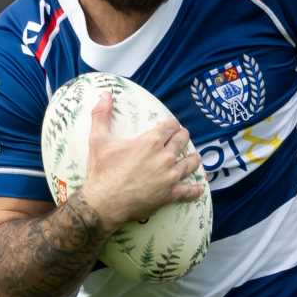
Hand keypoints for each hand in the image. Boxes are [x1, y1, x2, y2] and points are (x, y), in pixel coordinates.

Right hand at [73, 94, 203, 229]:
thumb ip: (101, 115)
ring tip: (192, 158)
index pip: (170, 126)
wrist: (103, 203)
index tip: (170, 127)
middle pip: (183, 140)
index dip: (171, 125)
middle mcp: (165, 156)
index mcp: (150, 141)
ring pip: (191, 163)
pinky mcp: (170, 194)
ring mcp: (170, 176)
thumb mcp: (98, 140)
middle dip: (182, 137)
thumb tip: (104, 93)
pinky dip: (195, 189)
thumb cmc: (101, 171)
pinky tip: (198, 188)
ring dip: (192, 159)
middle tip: (181, 139)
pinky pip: (189, 191)